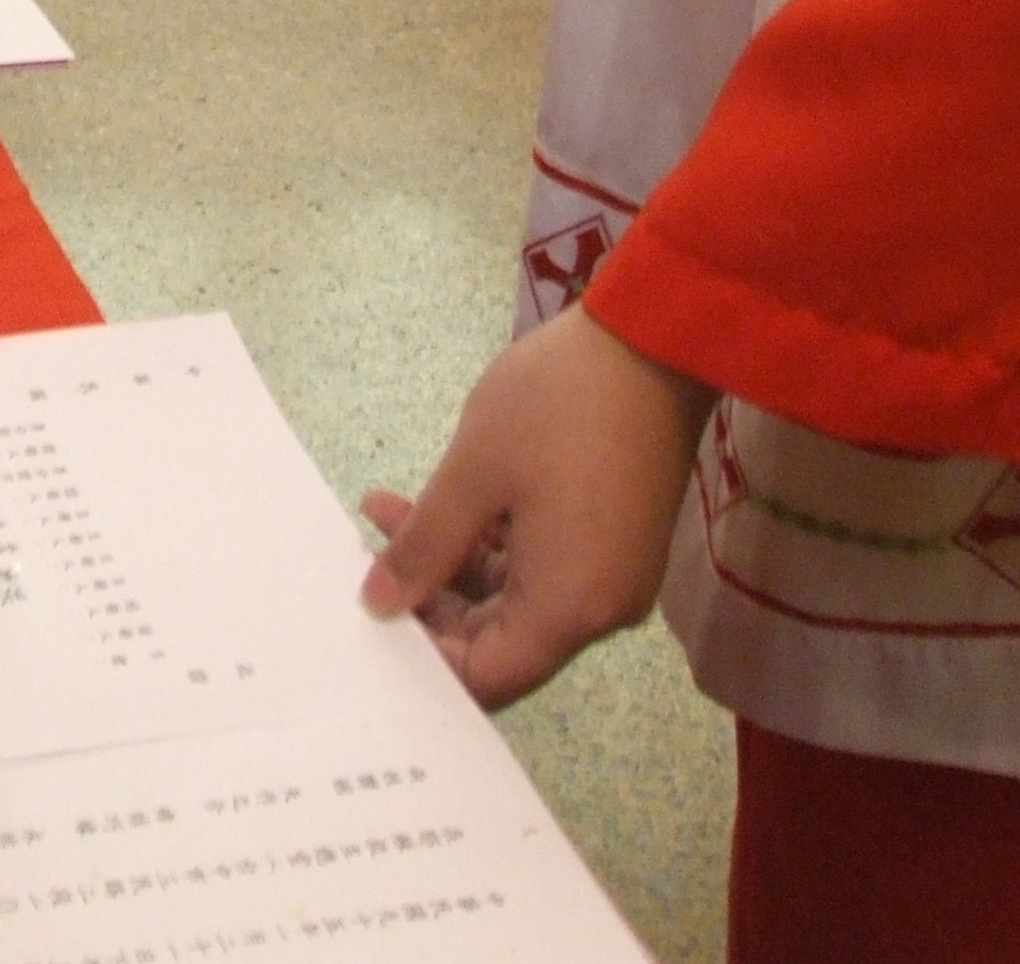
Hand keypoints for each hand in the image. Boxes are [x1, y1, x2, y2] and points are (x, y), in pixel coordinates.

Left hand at [357, 307, 714, 709]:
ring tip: (381, 509)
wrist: (655, 342)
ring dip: (448, 559)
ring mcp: (610, 573)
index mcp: (568, 608)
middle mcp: (598, 609)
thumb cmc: (557, 406)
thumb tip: (379, 606)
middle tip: (364, 553)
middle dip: (427, 599)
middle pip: (499, 639)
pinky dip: (487, 539)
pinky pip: (541, 563)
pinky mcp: (613, 538)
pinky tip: (433, 499)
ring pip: (513, 595)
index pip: (487, 676)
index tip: (371, 620)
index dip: (425, 659)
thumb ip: (423, 548)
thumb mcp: (472, 474)